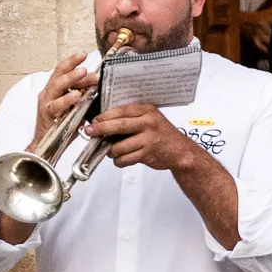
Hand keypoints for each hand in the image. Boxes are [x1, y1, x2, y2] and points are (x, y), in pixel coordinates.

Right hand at [30, 52, 92, 152]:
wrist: (46, 146)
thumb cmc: (62, 125)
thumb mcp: (75, 107)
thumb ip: (84, 96)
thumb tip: (99, 85)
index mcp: (55, 89)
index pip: (62, 71)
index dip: (72, 61)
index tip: (84, 54)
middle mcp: (49, 93)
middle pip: (58, 74)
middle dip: (72, 65)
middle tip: (84, 59)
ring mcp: (47, 104)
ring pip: (57, 86)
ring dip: (70, 78)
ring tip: (83, 72)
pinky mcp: (48, 116)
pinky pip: (56, 106)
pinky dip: (67, 100)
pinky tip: (77, 96)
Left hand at [85, 102, 203, 174]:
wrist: (181, 151)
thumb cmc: (161, 133)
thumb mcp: (149, 118)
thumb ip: (130, 118)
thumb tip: (102, 122)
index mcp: (146, 110)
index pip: (120, 111)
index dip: (104, 116)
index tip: (93, 121)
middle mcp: (148, 123)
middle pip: (118, 126)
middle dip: (100, 130)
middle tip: (90, 133)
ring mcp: (148, 139)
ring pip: (119, 146)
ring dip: (111, 151)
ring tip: (113, 151)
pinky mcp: (148, 154)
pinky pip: (125, 159)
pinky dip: (119, 161)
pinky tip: (122, 159)